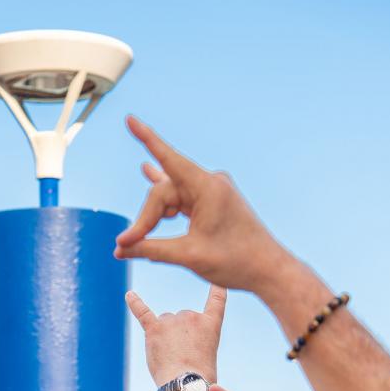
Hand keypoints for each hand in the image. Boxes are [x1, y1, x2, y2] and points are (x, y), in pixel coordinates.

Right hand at [114, 117, 285, 293]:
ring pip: (170, 198)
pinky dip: (164, 200)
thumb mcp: (189, 256)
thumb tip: (122, 249)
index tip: (130, 119)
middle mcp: (210, 183)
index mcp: (208, 187)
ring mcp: (212, 192)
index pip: (168, 159)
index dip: (146, 140)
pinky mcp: (213, 203)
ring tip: (133, 234)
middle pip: (163, 192)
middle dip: (144, 220)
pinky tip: (147, 171)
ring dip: (152, 217)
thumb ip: (151, 249)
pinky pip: (181, 197)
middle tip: (126, 246)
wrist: (268, 270)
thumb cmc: (236, 261)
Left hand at [126, 286, 225, 386]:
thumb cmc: (198, 376)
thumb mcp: (207, 352)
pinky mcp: (154, 328)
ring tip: (170, 357)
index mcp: (210, 323)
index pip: (217, 298)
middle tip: (183, 358)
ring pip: (164, 323)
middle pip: (180, 319)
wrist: (187, 384)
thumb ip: (194, 338)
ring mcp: (172, 320)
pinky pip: (143, 312)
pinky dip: (135, 303)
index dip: (217, 286)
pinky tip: (129, 295)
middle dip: (178, 337)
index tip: (217, 276)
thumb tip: (169, 335)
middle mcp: (192, 315)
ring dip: (163, 338)